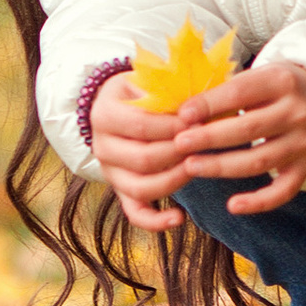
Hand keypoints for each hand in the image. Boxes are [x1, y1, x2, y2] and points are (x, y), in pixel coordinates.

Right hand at [87, 73, 192, 233]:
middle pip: (143, 159)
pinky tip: (179, 218)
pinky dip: (156, 222)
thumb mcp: (147, 83)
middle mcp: (101, 147)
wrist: (116, 106)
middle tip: (204, 143)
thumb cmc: (140, 92)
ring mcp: (110, 172)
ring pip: (140, 188)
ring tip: (197, 168)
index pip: (141, 125)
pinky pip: (135, 213)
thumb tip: (199, 109)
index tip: (200, 120)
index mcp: (104, 115)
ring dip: (174, 181)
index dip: (173, 126)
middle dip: (178, 153)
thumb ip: (167, 93)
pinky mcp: (120, 190)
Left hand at [174, 59, 305, 215]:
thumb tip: (185, 114)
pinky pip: (283, 191)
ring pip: (259, 161)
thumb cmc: (275, 86)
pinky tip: (232, 206)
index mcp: (281, 81)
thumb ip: (226, 92)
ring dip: (222, 167)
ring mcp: (304, 142)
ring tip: (191, 167)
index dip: (210, 104)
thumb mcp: (258, 75)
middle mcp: (297, 112)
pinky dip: (258, 202)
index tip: (182, 115)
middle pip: (248, 129)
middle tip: (179, 144)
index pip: (241, 93)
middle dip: (209, 138)